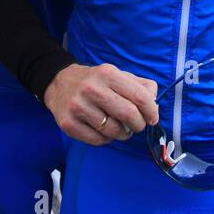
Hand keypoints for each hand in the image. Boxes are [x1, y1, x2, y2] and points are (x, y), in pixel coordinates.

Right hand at [43, 64, 158, 145]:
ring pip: (114, 131)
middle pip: (128, 114)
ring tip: (119, 126)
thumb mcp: (117, 75)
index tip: (153, 118)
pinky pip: (98, 140)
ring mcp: (77, 107)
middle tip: (137, 125)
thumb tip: (154, 103)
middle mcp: (91, 89)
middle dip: (139, 124)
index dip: (151, 111)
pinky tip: (103, 129)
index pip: (139, 96)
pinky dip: (106, 139)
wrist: (59, 83)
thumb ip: (140, 86)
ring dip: (122, 133)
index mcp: (107, 73)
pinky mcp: (68, 124)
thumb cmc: (96, 82)